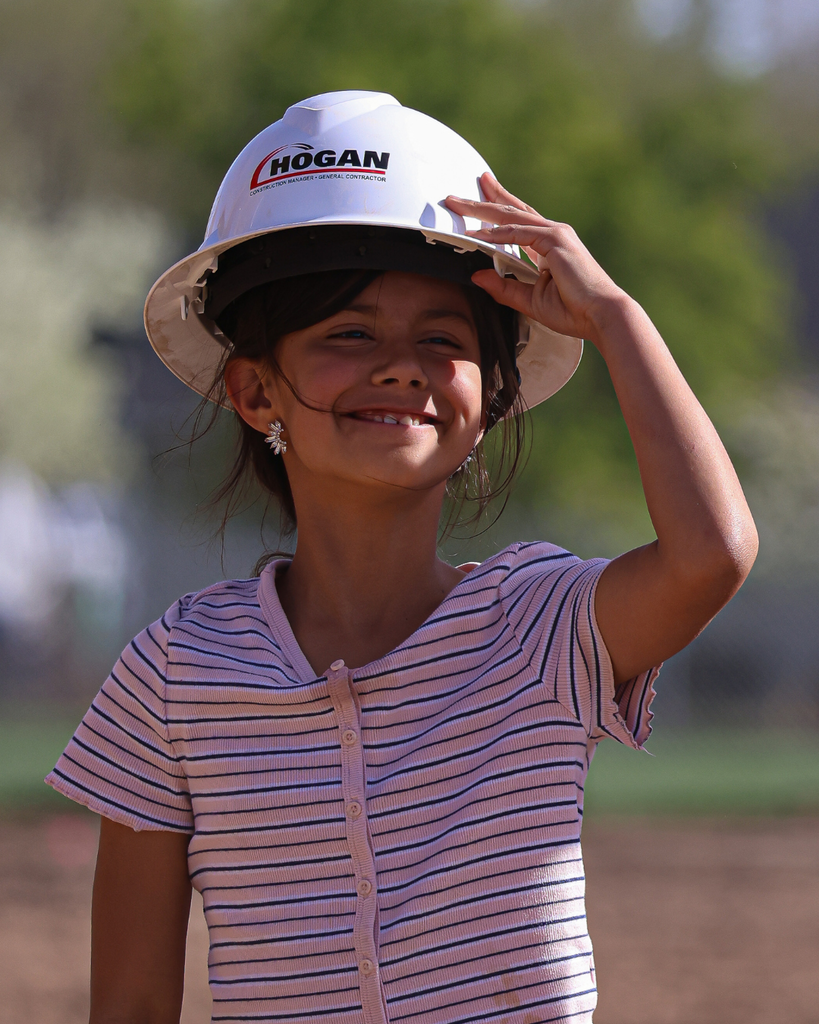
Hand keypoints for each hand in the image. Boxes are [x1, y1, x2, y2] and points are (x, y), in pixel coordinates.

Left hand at [446, 173, 626, 343]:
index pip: (518, 222)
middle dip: (484, 199)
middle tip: (457, 194)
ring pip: (511, 216)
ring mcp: (556, 234)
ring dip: (482, 208)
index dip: (496, 210)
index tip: (477, 201)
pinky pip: (518, 233)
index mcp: (550, 246)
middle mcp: (553, 234)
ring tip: (457, 203)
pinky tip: (476, 233)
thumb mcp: (530, 301)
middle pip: (512, 211)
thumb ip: (504, 288)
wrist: (601, 314)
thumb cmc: (574, 311)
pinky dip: (496, 233)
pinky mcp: (556, 241)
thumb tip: (476, 277)